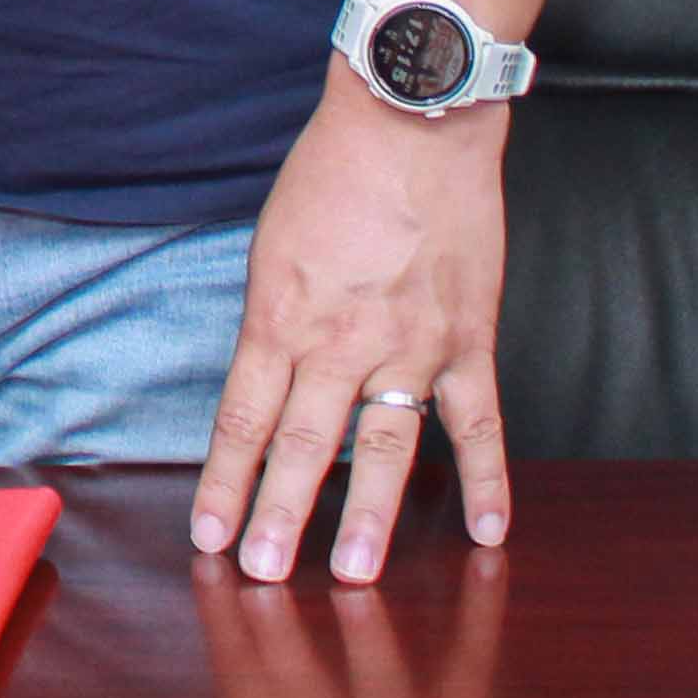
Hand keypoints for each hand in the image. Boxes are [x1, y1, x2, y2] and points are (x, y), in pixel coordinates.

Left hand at [189, 75, 511, 584]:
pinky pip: (480, 424)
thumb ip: (272, 323)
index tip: (209, 536)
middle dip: (280, 517)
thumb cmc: (332, 175)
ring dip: (367, 516)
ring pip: (386, 448)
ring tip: (354, 576)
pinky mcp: (469, 341)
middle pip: (303, 445)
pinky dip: (488, 481)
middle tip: (264, 577)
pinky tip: (488, 535)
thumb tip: (266, 388)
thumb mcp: (272, 248)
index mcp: (281, 317)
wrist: (412, 120)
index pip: (241, 419)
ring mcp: (412, 347)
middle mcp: (342, 343)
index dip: (223, 483)